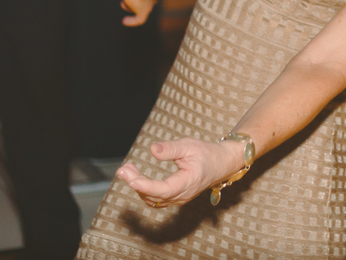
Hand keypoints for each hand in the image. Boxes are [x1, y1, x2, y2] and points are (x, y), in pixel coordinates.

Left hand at [117, 137, 245, 207]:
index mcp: (188, 182)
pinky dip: (143, 189)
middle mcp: (182, 195)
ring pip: (152, 200)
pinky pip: (156, 199)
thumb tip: (152, 150)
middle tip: (123, 169)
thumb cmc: (206, 153)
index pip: (163, 189)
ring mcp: (178, 198)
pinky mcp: (175, 197)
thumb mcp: (189, 145)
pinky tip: (136, 177)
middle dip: (136, 183)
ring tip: (128, 169)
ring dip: (138, 187)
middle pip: (154, 196)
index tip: (131, 179)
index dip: (145, 186)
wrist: (221, 163)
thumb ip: (170, 149)